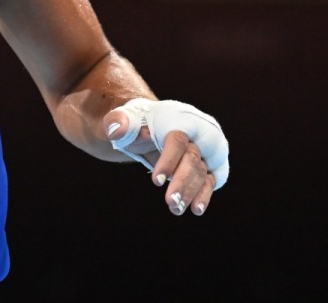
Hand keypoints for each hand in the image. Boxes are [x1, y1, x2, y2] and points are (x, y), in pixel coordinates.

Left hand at [103, 98, 228, 216]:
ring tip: (175, 209)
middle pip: (192, 158)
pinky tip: (196, 209)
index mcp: (178, 117)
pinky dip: (204, 195)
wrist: (155, 124)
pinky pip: (211, 180)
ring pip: (202, 172)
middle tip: (170, 202)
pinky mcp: (212, 162)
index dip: (168, 161)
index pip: (177, 140)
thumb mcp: (125, 119)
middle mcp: (199, 130)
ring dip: (190, 193)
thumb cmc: (138, 122)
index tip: (155, 182)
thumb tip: (116, 130)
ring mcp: (208, 147)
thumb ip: (117, 122)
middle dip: (182, 182)